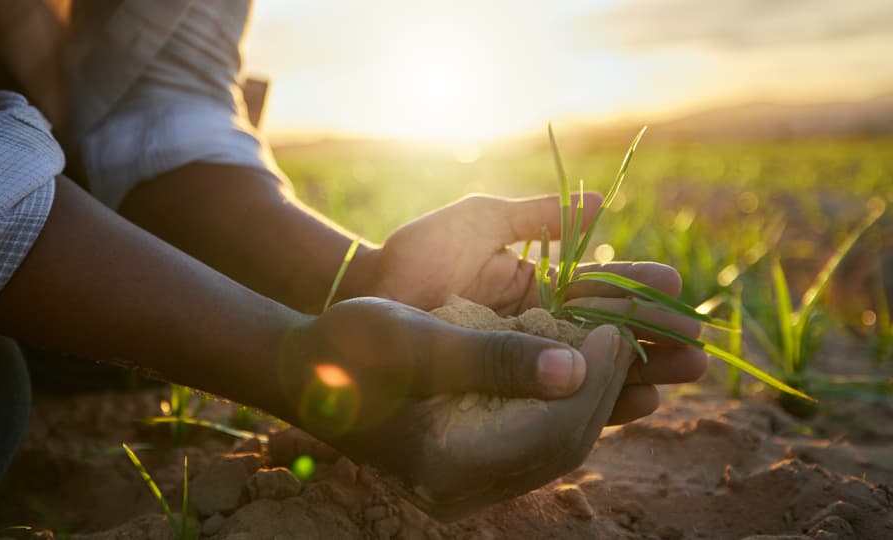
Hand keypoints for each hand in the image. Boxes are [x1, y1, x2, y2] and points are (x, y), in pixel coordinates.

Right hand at [277, 297, 632, 519]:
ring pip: (552, 446)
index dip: (594, 379)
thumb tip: (573, 367)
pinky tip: (580, 369)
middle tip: (625, 331)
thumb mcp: (418, 341)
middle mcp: (461, 490)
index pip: (551, 432)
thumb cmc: (350, 347)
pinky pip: (532, 441)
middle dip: (603, 388)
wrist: (305, 371)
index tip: (614, 326)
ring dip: (590, 397)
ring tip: (616, 346)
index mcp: (446, 465)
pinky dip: (561, 404)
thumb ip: (492, 358)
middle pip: (559, 445)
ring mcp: (465, 484)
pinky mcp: (467, 467)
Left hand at [361, 194, 706, 424]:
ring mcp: (526, 357)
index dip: (641, 290)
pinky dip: (600, 402)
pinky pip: (560, 399)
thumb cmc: (421, 252)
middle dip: (656, 339)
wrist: (370, 295)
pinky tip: (635, 404)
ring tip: (684, 375)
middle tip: (699, 347)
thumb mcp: (482, 221)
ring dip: (641, 373)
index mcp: (541, 282)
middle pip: (610, 334)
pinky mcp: (508, 388)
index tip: (678, 289)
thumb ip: (539, 215)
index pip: (604, 288)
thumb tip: (603, 203)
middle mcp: (541, 322)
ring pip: (594, 369)